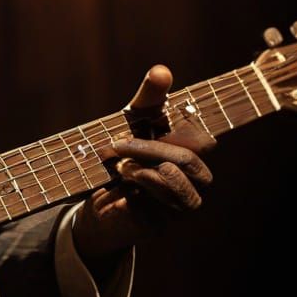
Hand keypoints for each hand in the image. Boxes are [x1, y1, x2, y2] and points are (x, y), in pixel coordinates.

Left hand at [72, 64, 214, 267]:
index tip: (154, 119)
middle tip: (119, 144)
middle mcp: (192, 183)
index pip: (203, 139)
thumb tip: (162, 70)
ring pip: (178, 187)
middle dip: (152, 148)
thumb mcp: (133, 122)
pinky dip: (132, 195)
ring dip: (144, 171)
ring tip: (120, 167)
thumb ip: (150, 98)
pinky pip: (154, 212)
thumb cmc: (122, 154)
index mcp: (192, 155)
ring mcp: (177, 207)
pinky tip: (118, 187)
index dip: (185, 128)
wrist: (93, 196)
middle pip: (188, 161)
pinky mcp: (156, 226)